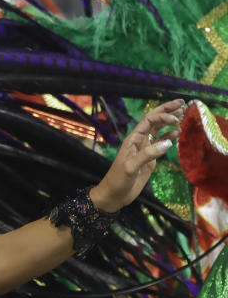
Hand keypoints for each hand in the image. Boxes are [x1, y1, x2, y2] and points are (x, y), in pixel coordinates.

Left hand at [89, 98, 184, 212]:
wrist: (114, 195)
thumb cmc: (118, 179)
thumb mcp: (131, 166)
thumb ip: (148, 154)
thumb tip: (169, 142)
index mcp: (133, 140)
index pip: (149, 121)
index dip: (162, 115)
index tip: (175, 117)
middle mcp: (139, 141)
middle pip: (154, 122)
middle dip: (166, 111)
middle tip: (182, 102)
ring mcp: (145, 150)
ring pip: (158, 131)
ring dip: (169, 122)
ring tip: (182, 114)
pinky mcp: (150, 159)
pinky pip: (160, 144)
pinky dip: (169, 137)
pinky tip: (177, 133)